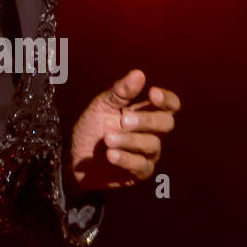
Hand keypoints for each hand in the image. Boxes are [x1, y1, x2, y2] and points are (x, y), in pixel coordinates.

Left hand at [66, 70, 179, 193]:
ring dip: (129, 140)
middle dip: (147, 120)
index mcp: (146, 112)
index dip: (167, 100)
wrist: (75, 159)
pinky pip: (141, 165)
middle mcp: (152, 132)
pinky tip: (110, 154)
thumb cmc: (92, 129)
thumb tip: (139, 74)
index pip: (170, 105)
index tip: (152, 93)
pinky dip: (125, 159)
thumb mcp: (101, 106)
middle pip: (166, 123)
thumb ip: (120, 92)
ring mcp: (148, 153)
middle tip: (124, 119)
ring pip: (152, 145)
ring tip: (107, 138)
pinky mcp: (140, 172)